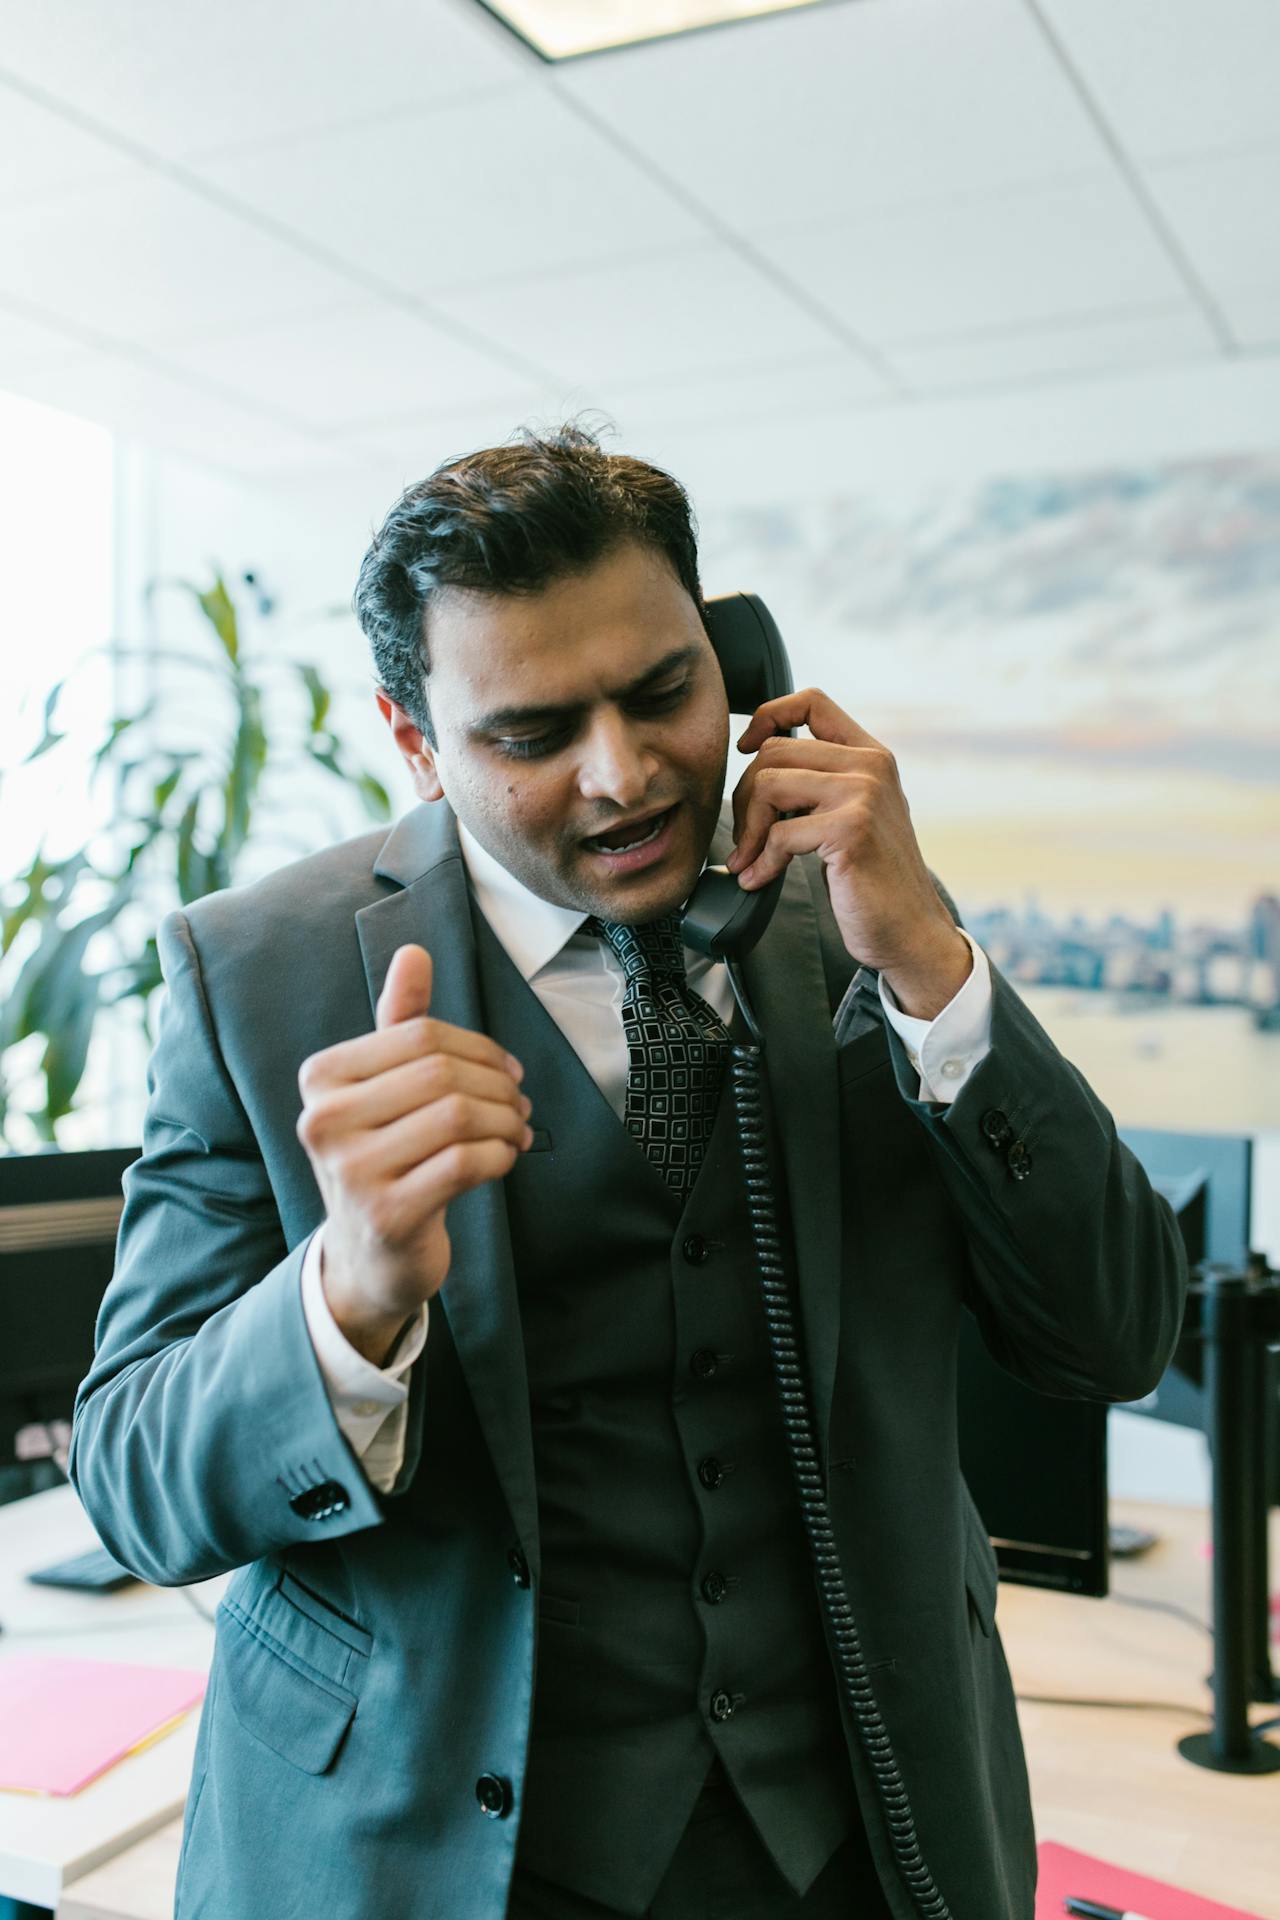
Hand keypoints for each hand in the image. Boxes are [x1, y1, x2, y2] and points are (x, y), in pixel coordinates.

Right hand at [295, 944, 531, 1354]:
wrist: (370, 1256)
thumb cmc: (385, 1156)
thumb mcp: (384, 1087)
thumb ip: (397, 1021)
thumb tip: (414, 952)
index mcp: (320, 1079)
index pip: (419, 1035)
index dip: (478, 1047)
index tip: (508, 1070)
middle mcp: (324, 1121)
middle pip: (441, 1073)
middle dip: (498, 1085)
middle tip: (520, 1103)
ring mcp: (351, 1171)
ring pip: (460, 1116)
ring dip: (507, 1121)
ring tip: (517, 1130)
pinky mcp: (388, 1214)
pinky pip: (467, 1162)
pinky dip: (501, 1155)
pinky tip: (505, 1158)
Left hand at [727, 688, 970, 1012]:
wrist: (909, 930)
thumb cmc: (874, 880)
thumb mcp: (854, 815)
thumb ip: (822, 782)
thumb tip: (759, 762)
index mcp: (871, 756)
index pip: (812, 701)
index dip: (769, 715)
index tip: (748, 748)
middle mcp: (871, 766)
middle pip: (775, 751)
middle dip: (746, 796)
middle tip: (747, 837)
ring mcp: (863, 795)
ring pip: (768, 784)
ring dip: (748, 829)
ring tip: (750, 859)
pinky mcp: (850, 830)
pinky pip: (779, 832)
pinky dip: (761, 861)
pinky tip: (759, 881)